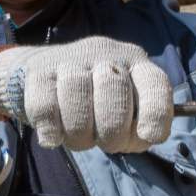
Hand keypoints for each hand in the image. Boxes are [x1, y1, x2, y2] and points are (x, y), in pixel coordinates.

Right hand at [0, 36, 175, 153]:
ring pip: (78, 107)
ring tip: (79, 138)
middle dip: (111, 135)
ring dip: (80, 136)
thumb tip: (142, 137)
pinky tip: (53, 137)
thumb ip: (137, 126)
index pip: (155, 85)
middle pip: (114, 102)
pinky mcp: (39, 69)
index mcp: (135, 62)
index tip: (148, 136)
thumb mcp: (124, 107)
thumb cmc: (94, 99)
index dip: (155, 115)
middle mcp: (106, 53)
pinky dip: (51, 130)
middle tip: (104, 142)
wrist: (42, 73)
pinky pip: (46, 108)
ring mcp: (71, 59)